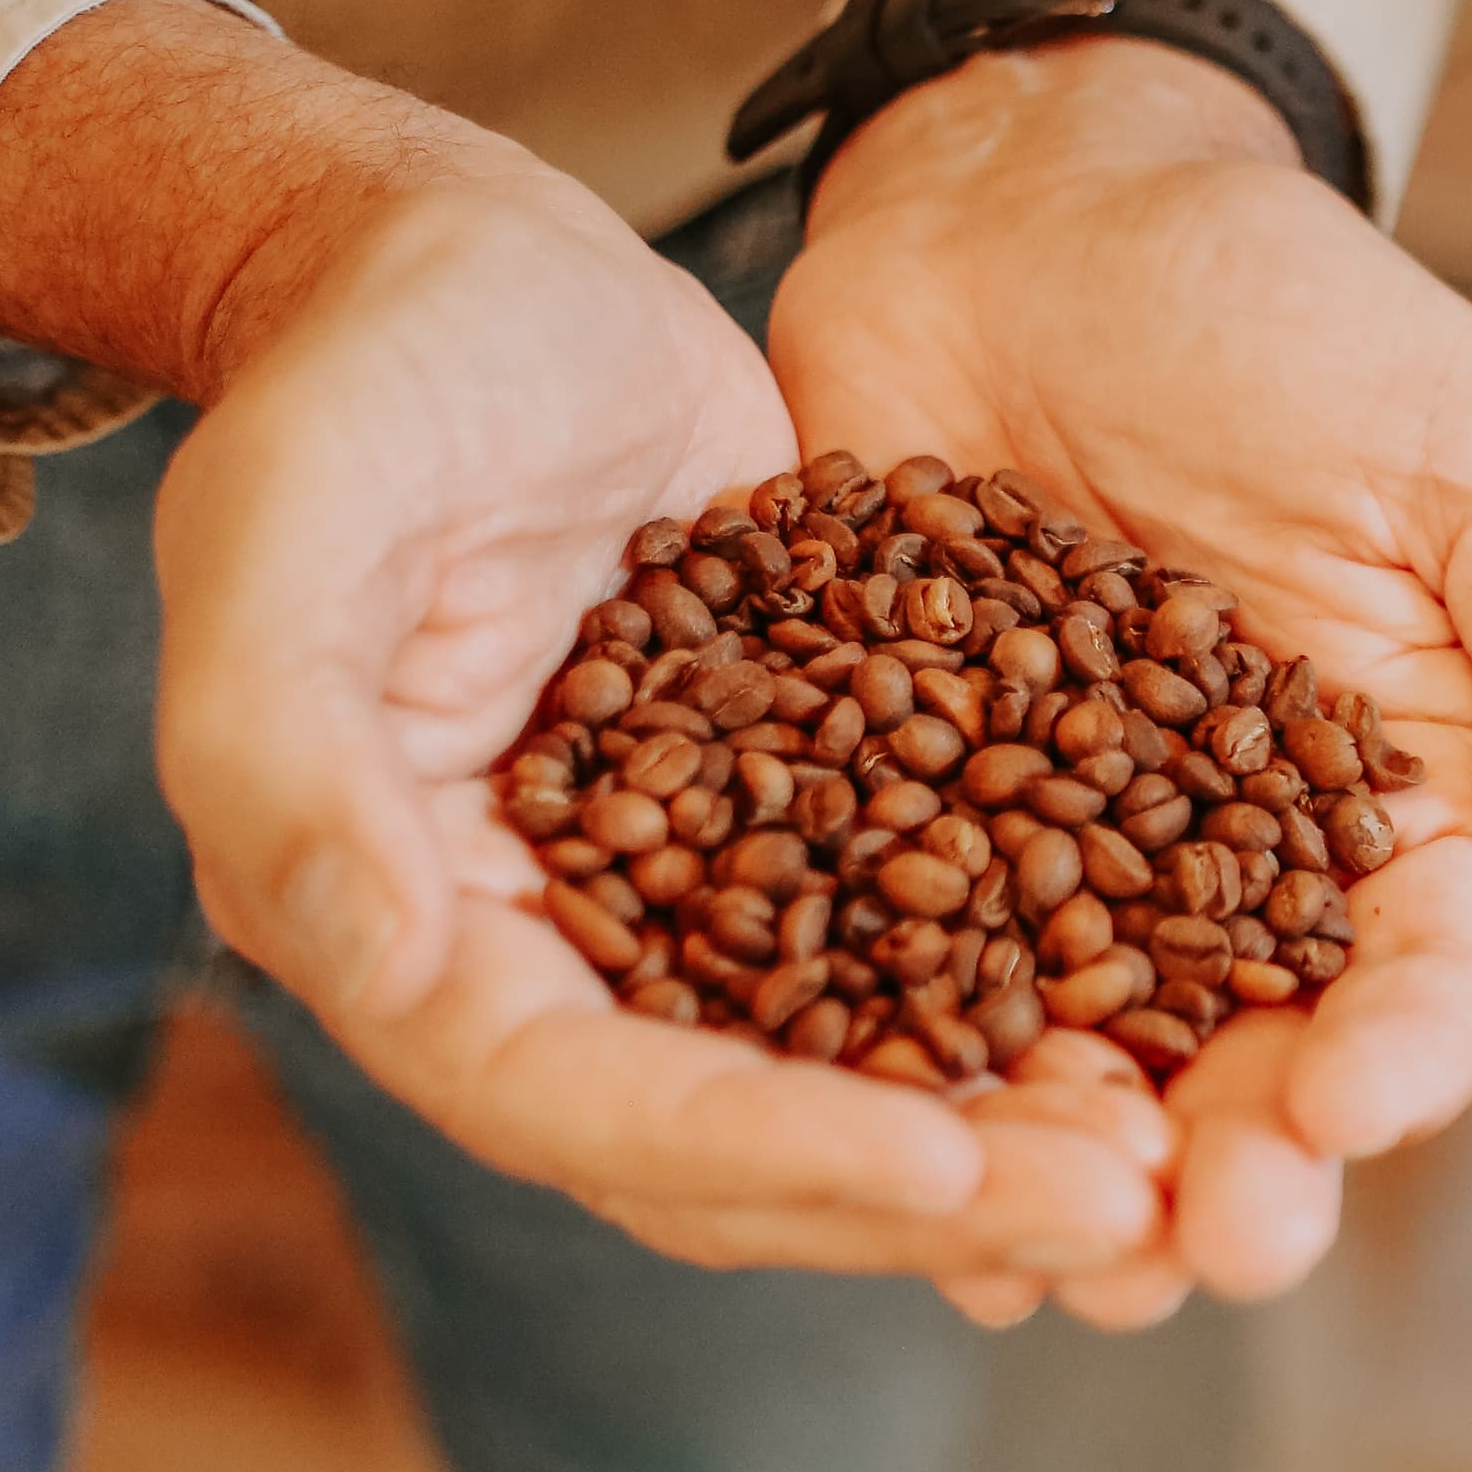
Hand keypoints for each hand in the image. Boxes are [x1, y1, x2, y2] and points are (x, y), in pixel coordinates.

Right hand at [154, 140, 1158, 1282]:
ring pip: (859, 1071)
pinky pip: (929, 944)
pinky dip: (1041, 997)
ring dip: (1012, 1129)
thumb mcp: (290, 520)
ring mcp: (687, 897)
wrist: (473, 263)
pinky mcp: (801, 818)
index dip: (758, 1150)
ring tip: (1182, 1153)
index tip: (942, 1170)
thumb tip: (376, 959)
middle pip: (745, 1140)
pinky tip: (1187, 1016)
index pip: (583, 1101)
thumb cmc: (367, 369)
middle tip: (1132, 1208)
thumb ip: (283, 743)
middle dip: (934, 1190)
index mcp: (402, 928)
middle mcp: (549, 955)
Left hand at [773, 38, 1471, 1324]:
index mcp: (1417, 800)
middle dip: (1238, 1173)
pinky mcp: (892, 827)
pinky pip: (890, 986)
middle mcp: (1248, 869)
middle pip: (1259, 1064)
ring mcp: (1063, 862)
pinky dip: (888, 1083)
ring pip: (1081, 1066)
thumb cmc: (1282, 307)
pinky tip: (871, 1160)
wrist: (1023, 204)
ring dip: (1072, 1176)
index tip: (1344, 1106)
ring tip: (1046, 1256)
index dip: (1406, 1060)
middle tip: (1196, 1246)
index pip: (1442, 975)